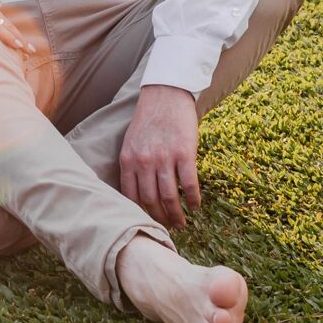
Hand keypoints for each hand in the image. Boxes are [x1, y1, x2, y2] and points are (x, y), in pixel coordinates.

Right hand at [0, 0, 31, 53]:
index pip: (0, 17)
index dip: (10, 29)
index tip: (18, 38)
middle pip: (7, 22)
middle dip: (19, 35)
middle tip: (30, 48)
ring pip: (7, 26)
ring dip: (19, 39)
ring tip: (28, 51)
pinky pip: (1, 30)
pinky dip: (11, 38)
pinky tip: (18, 46)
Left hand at [118, 85, 201, 227]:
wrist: (165, 95)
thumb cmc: (148, 120)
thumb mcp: (130, 142)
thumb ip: (132, 166)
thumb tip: (137, 195)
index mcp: (127, 160)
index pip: (130, 197)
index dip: (140, 214)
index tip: (147, 224)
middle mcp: (143, 161)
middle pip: (150, 201)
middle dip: (159, 219)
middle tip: (168, 228)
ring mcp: (164, 158)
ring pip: (169, 197)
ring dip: (176, 215)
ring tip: (181, 223)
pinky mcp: (184, 153)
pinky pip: (189, 185)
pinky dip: (193, 200)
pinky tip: (195, 206)